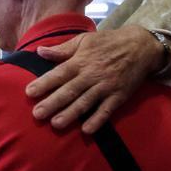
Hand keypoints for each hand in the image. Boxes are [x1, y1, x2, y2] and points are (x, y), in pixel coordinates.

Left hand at [27, 25, 161, 133]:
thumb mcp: (84, 40)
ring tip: (56, 124)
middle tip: (37, 114)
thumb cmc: (108, 42)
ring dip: (71, 114)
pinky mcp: (119, 96)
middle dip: (53, 102)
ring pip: (85, 102)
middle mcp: (91, 74)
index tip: (29, 92)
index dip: (44, 83)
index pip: (59, 73)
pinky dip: (97, 120)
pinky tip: (86, 130)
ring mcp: (106, 86)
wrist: (141, 46)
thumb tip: (40, 51)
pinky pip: (107, 110)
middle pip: (69, 90)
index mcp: (81, 61)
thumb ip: (62, 49)